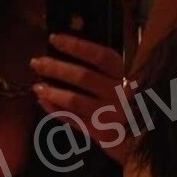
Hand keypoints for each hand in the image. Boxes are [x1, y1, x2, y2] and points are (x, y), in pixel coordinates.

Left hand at [29, 34, 130, 163]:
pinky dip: (54, 109)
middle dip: (56, 68)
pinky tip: (43, 101)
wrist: (140, 137)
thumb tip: (67, 48)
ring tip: (36, 86)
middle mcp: (118, 93)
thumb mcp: (123, 80)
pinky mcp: (99, 131)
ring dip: (52, 91)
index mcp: (125, 75)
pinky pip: (71, 119)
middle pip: (83, 76)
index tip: (54, 38)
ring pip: (74, 100)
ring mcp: (108, 113)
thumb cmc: (127, 103)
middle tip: (36, 62)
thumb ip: (103, 68)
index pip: (100, 56)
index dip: (76, 46)